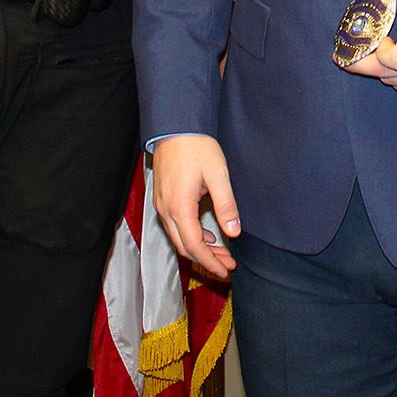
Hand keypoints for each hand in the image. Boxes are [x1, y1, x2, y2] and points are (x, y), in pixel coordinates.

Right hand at [150, 134, 239, 280]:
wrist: (176, 126)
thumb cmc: (197, 146)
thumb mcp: (218, 175)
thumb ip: (226, 205)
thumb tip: (234, 232)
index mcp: (180, 207)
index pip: (195, 246)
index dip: (211, 262)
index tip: (227, 271)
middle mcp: (166, 210)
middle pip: (184, 247)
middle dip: (206, 260)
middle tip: (227, 266)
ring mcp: (161, 204)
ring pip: (178, 238)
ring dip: (199, 249)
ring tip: (221, 253)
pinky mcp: (162, 198)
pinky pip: (174, 226)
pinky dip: (190, 236)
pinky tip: (206, 234)